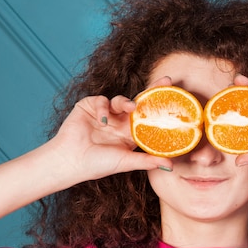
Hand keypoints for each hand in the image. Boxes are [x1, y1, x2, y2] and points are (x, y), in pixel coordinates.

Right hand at [49, 78, 173, 182]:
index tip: (176, 101)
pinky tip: (101, 120)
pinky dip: (103, 108)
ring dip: (126, 102)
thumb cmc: (97, 165)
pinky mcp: (90, 106)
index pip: (149, 119)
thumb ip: (147, 161)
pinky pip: (102, 101)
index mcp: (130, 134)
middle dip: (153, 92)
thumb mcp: (125, 162)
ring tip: (130, 107)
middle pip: (140, 103)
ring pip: (121, 100)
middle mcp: (120, 122)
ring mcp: (106, 113)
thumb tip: (171, 166)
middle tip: (167, 81)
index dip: (161, 110)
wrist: (70, 161)